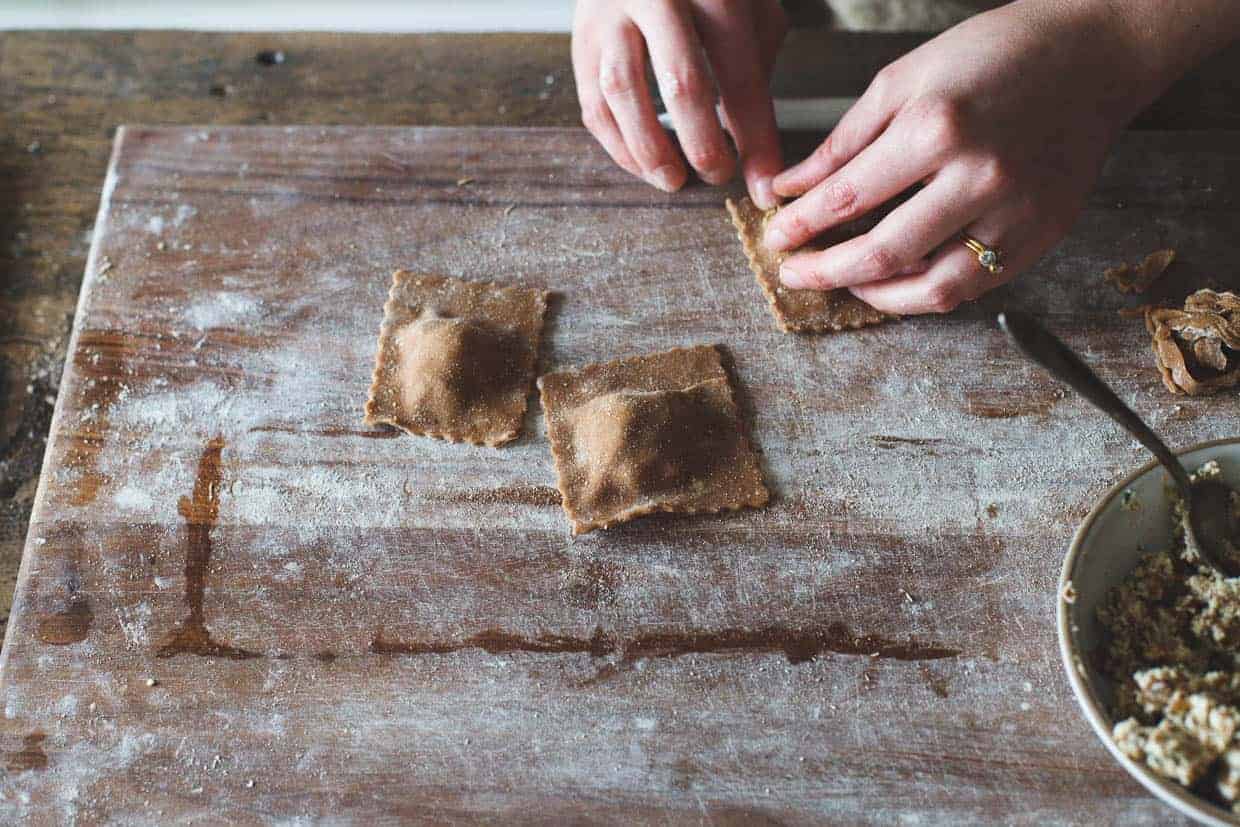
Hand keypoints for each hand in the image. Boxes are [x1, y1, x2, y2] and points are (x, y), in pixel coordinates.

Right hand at [571, 0, 786, 206]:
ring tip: (673, 179)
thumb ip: (755, 66)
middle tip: (717, 176)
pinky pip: (593, 104)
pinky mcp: (581, 40)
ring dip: (649, 150)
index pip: (741, 76)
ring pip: (623, 94)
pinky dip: (618, 144)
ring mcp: (611, 16)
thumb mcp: (749, 7)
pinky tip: (642, 162)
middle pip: (681, 82)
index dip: (755, 141)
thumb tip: (753, 146)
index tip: (763, 187)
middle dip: (703, 144)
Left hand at [763, 2, 1173, 313]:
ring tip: (846, 283)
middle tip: (795, 274)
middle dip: (826, 272)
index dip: (802, 226)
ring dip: (876, 297)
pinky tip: (899, 280)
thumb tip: (792, 187)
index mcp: (937, 128)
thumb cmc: (993, 54)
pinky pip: (975, 286)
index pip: (848, 198)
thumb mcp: (905, 80)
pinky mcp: (1042, 234)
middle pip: (883, 255)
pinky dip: (927, 292)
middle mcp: (979, 177)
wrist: (1092, 54)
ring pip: (931, 289)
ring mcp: (1016, 213)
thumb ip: (844, 141)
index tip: (776, 237)